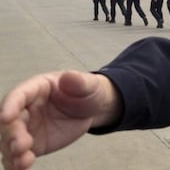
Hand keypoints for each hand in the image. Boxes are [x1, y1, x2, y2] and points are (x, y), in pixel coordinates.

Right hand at [0, 71, 120, 169]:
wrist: (93, 109)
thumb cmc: (87, 92)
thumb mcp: (89, 84)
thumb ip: (79, 81)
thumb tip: (69, 76)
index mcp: (37, 88)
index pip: (19, 95)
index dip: (10, 105)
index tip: (5, 117)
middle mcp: (27, 108)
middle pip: (11, 121)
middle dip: (12, 134)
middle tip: (22, 146)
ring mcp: (28, 128)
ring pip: (10, 141)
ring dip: (12, 153)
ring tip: (23, 162)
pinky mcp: (33, 144)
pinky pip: (19, 155)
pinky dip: (16, 164)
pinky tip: (19, 169)